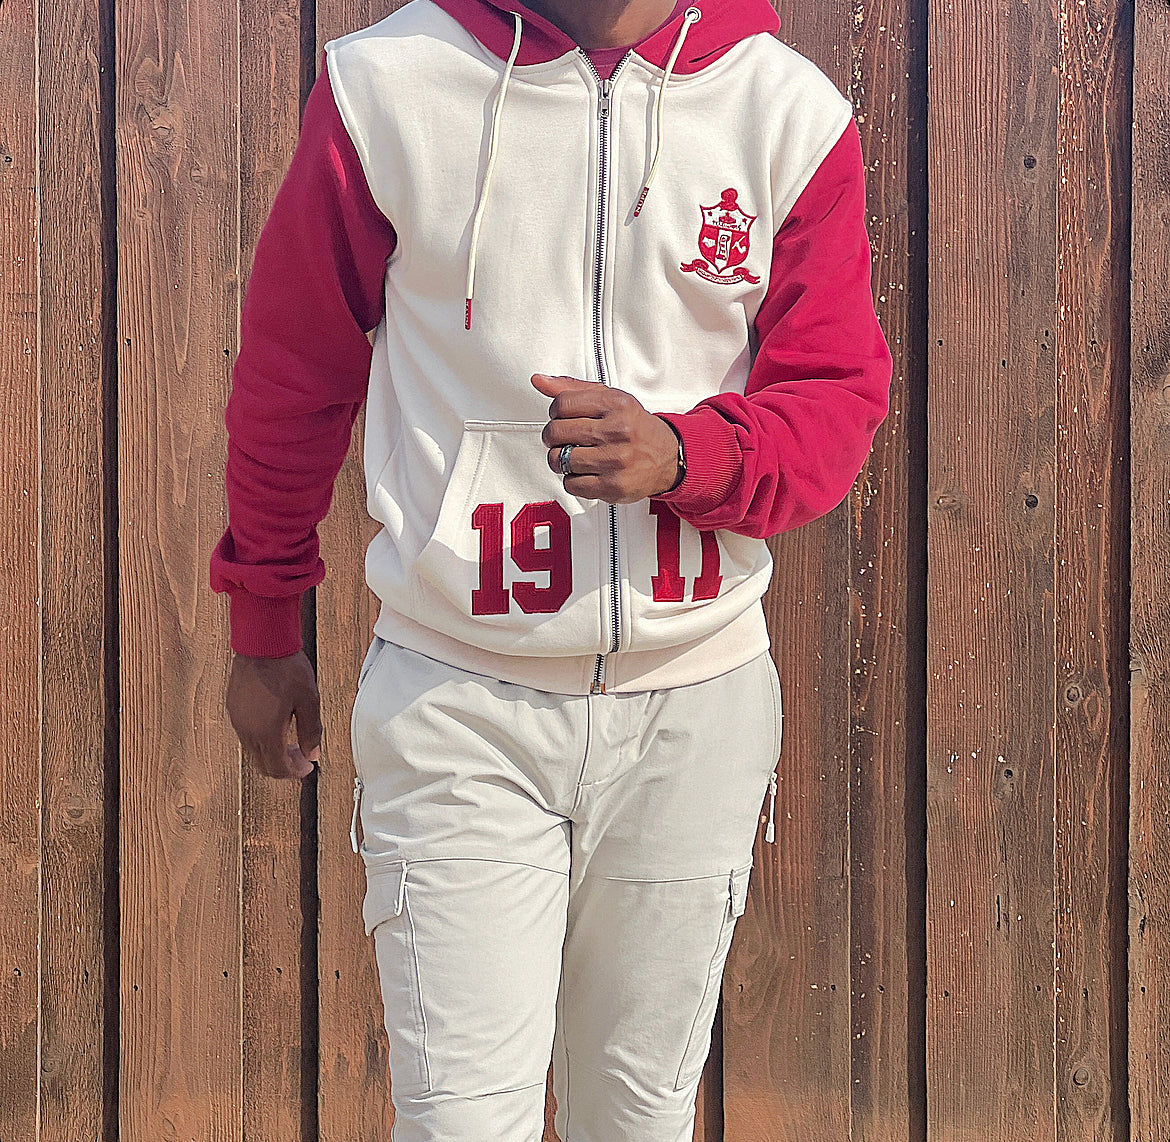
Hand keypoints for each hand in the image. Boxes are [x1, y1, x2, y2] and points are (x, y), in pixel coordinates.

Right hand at [227, 650, 321, 778]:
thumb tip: (313, 753)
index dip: (294, 773)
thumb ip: (311, 732)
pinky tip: (276, 724)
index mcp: (266, 732)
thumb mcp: (309, 701)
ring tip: (291, 740)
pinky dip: (262, 739)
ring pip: (253, 750)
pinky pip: (246, 734)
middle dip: (284, 766)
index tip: (307, 768)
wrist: (262, 643)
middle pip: (263, 764)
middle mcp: (247, 730)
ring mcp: (237, 719)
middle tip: (302, 757)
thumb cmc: (287, 668)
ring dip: (272, 752)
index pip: (277, 768)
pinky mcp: (233, 708)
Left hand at [532, 373, 680, 503]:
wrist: (667, 456)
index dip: (555, 412)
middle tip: (564, 439)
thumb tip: (540, 381)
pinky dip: (572, 479)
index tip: (561, 418)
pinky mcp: (613, 485)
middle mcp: (617, 431)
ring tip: (574, 456)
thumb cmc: (635, 427)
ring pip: (560, 460)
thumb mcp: (609, 399)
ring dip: (561, 460)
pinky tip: (585, 472)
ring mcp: (615, 460)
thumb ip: (573, 389)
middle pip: (556, 432)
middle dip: (553, 437)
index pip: (562, 403)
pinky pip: (571, 484)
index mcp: (616, 404)